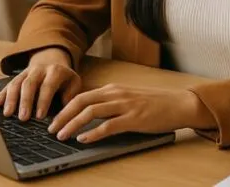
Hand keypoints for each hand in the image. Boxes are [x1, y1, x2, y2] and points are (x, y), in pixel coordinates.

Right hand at [0, 47, 81, 120]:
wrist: (52, 59)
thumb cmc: (65, 77)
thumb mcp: (74, 83)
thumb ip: (70, 97)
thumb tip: (64, 114)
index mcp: (55, 71)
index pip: (47, 86)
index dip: (43, 101)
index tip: (39, 116)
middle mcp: (39, 69)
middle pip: (29, 84)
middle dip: (25, 101)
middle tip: (23, 117)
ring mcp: (26, 72)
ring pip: (16, 83)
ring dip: (10, 99)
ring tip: (7, 113)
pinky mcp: (17, 76)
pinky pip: (8, 84)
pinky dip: (1, 94)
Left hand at [48, 84, 200, 142]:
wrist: (178, 104)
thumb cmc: (154, 103)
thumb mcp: (127, 98)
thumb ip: (109, 103)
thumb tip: (89, 113)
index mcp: (112, 89)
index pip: (81, 95)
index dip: (64, 107)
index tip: (53, 118)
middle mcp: (115, 94)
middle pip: (81, 101)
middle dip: (63, 115)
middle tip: (51, 128)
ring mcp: (124, 105)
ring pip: (91, 112)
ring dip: (73, 124)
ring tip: (62, 135)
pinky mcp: (134, 118)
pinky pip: (108, 125)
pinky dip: (93, 132)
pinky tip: (84, 139)